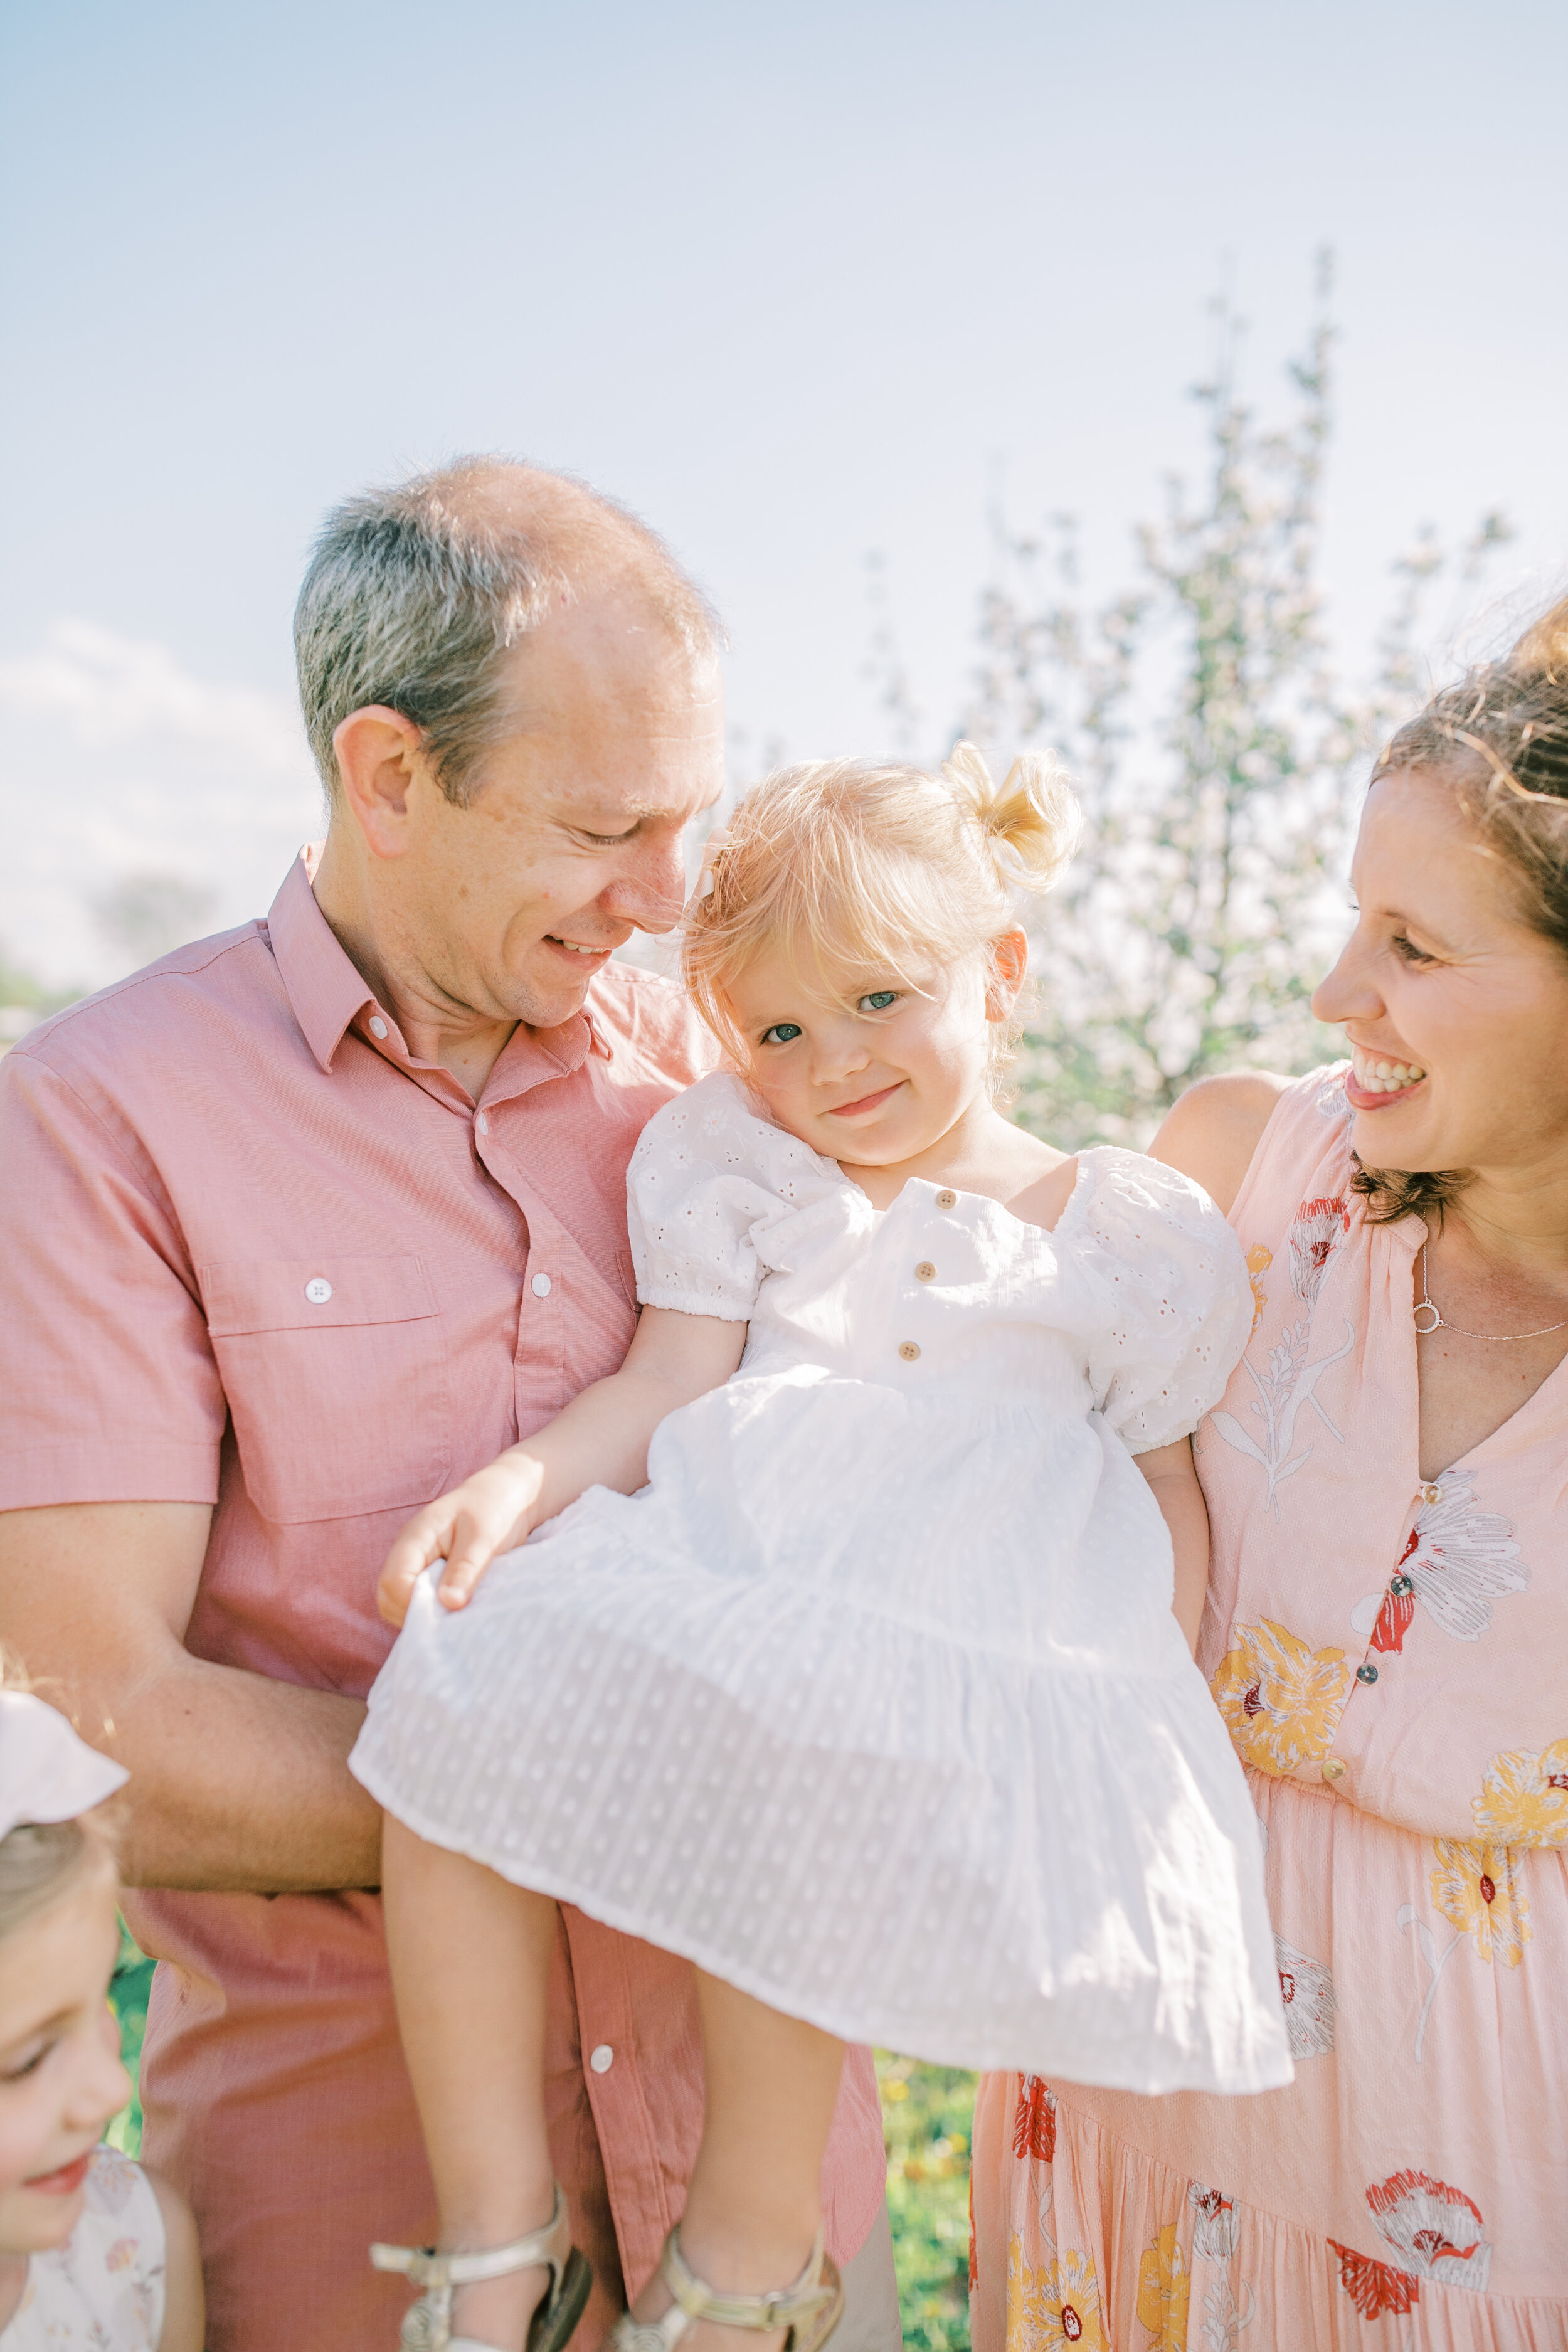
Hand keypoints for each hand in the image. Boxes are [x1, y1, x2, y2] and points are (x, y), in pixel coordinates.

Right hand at [376, 1451, 546, 1626]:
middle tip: (452, 1616)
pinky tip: (458, 1609)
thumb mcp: (485, 1538)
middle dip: (415, 1613)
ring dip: (425, 1614)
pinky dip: (434, 1611)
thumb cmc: (496, 1508)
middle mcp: (409, 1552)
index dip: (414, 1603)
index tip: (449, 1608)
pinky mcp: (430, 1575)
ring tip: (457, 1612)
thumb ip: (465, 1569)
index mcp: (416, 1537)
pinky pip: (419, 1601)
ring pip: (400, 1602)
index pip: (394, 1581)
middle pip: (388, 1596)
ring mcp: (417, 1564)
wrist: (508, 1493)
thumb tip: (448, 1604)